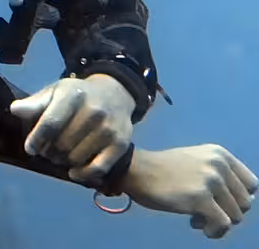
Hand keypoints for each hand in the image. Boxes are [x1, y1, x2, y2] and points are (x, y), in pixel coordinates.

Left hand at [10, 74, 135, 181]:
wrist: (114, 94)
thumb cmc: (77, 95)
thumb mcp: (55, 92)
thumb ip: (35, 103)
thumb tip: (14, 110)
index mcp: (72, 94)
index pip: (50, 122)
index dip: (37, 138)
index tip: (30, 148)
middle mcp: (93, 111)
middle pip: (62, 143)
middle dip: (48, 151)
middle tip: (45, 151)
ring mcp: (108, 128)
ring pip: (76, 158)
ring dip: (63, 162)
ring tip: (59, 156)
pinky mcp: (121, 144)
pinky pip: (98, 168)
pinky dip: (83, 174)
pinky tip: (73, 172)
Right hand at [123, 145, 256, 238]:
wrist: (137, 170)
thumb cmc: (165, 169)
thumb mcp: (197, 161)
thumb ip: (220, 174)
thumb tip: (243, 203)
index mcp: (220, 154)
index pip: (251, 184)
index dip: (238, 197)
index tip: (221, 201)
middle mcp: (219, 164)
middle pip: (245, 202)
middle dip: (228, 212)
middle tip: (206, 211)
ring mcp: (211, 181)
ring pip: (236, 216)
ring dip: (219, 222)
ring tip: (198, 218)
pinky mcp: (201, 198)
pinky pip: (224, 224)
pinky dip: (214, 231)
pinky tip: (197, 226)